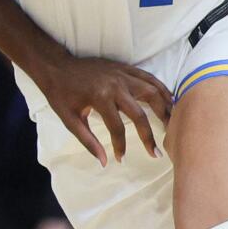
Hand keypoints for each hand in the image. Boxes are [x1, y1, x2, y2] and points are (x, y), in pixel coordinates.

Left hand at [22, 50, 171, 165]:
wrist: (56, 66)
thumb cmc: (61, 94)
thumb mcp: (69, 120)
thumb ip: (88, 141)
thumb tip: (104, 162)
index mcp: (101, 98)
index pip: (117, 128)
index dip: (120, 146)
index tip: (120, 159)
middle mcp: (116, 85)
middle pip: (140, 114)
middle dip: (149, 136)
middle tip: (157, 153)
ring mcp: (122, 74)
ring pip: (151, 91)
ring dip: (163, 109)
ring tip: (171, 125)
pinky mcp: (125, 67)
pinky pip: (148, 77)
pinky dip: (161, 88)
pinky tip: (169, 100)